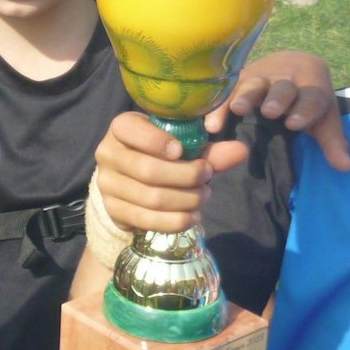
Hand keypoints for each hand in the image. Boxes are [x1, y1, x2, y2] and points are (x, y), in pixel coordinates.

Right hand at [92, 112, 248, 232]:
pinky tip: (192, 216)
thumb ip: (210, 150)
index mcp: (121, 128)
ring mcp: (107, 184)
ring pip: (152, 198)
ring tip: (202, 197)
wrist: (130, 180)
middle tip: (206, 178)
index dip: (156, 141)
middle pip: (148, 171)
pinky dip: (176, 221)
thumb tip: (241, 150)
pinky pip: (147, 220)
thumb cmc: (160, 155)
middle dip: (185, 177)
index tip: (181, 151)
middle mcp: (107, 154)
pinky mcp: (113, 210)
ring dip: (186, 201)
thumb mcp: (182, 146)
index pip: (129, 129)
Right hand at [211, 49, 349, 169]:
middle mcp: (287, 78)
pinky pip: (228, 91)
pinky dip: (219, 106)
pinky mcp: (240, 79)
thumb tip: (344, 168)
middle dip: (277, 98)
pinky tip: (211, 123)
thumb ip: (332, 142)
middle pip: (283, 88)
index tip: (294, 123)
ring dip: (246, 96)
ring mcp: (262, 77)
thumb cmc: (308, 100)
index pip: (312, 97)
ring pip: (254, 84)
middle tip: (270, 111)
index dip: (304, 109)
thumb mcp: (324, 118)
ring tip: (238, 109)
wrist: (292, 65)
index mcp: (312, 86)